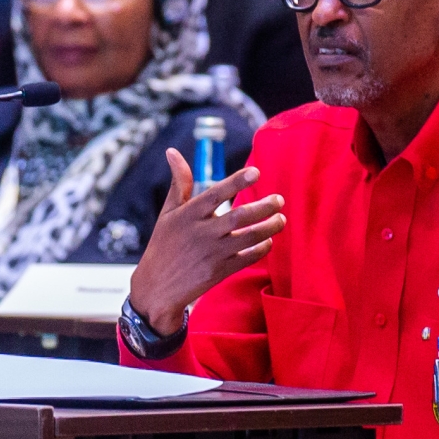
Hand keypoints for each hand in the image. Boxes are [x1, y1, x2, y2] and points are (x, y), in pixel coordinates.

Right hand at [129, 149, 285, 334]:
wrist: (157, 287)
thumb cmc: (164, 244)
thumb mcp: (168, 213)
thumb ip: (179, 183)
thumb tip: (172, 151)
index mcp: (188, 215)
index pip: (215, 194)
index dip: (236, 182)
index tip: (256, 172)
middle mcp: (201, 233)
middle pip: (238, 217)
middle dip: (263, 207)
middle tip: (279, 200)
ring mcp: (212, 254)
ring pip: (248, 237)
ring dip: (269, 227)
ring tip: (281, 219)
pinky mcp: (220, 272)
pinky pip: (248, 258)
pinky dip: (262, 248)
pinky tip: (268, 240)